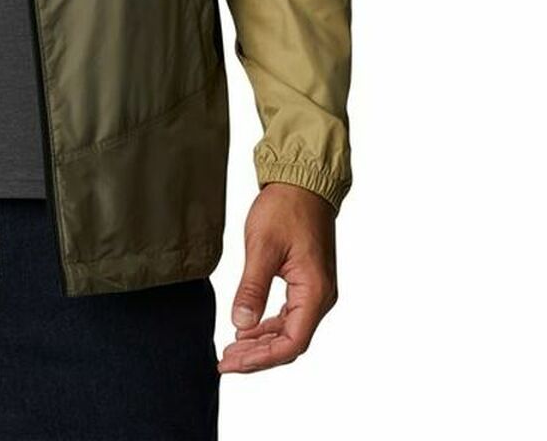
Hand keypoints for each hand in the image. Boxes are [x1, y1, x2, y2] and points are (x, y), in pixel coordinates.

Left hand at [217, 182, 337, 374]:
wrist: (302, 183)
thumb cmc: (285, 208)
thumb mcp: (262, 246)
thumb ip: (252, 288)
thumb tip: (240, 323)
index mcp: (314, 292)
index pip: (291, 342)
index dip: (260, 358)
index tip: (231, 362)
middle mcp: (321, 298)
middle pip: (290, 342)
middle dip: (257, 355)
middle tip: (225, 361)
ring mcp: (315, 292)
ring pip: (289, 331)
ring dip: (261, 342)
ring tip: (231, 349)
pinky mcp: (307, 283)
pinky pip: (289, 316)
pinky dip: (267, 326)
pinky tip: (246, 328)